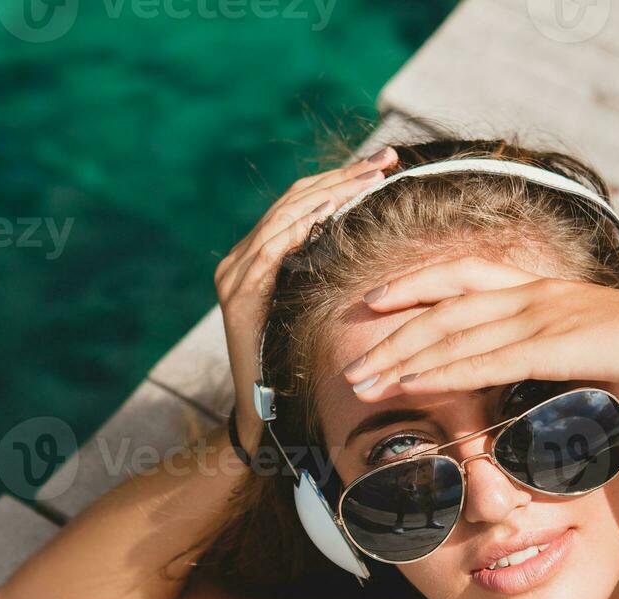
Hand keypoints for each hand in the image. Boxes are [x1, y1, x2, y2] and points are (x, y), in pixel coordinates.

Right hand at [214, 145, 398, 447]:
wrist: (264, 417)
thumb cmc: (297, 368)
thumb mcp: (311, 311)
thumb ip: (322, 275)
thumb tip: (363, 242)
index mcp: (254, 260)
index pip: (297, 204)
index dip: (338, 180)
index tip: (380, 165)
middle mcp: (238, 261)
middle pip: (292, 202)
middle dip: (342, 177)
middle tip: (385, 160)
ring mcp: (233, 276)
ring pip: (284, 218)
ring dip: (330, 193)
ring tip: (369, 178)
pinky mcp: (237, 294)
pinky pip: (272, 249)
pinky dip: (301, 226)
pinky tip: (332, 209)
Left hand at [338, 257, 618, 400]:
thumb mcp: (605, 343)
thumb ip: (567, 351)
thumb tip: (547, 369)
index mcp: (545, 289)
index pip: (462, 278)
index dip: (413, 287)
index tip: (374, 302)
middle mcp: (534, 295)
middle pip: (442, 308)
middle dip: (390, 335)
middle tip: (348, 359)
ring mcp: (543, 317)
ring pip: (452, 333)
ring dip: (400, 359)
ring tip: (359, 380)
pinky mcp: (554, 346)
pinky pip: (482, 359)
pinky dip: (438, 372)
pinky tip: (408, 384)